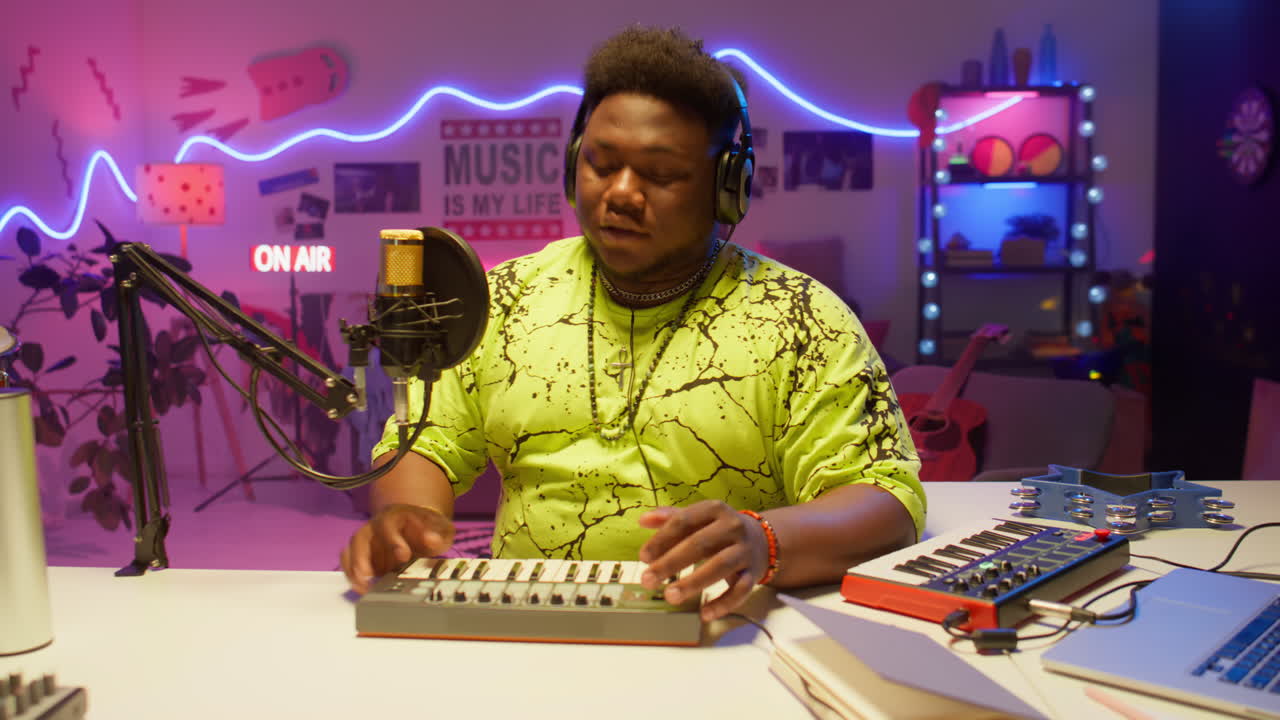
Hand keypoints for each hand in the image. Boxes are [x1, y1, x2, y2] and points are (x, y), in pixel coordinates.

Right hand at [340, 503, 454, 593]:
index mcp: (395, 515)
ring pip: (352, 549)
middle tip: (367, 576)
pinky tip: (359, 587)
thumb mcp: (440, 528)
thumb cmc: (429, 528)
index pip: (388, 524)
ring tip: (362, 587)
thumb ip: (437, 533)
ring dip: (354, 568)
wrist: (420, 527)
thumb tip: (432, 539)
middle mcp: (376, 525)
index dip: (393, 540)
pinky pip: (349, 559)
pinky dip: (351, 573)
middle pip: (362, 536)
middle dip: (362, 557)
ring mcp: (367, 539)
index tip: (403, 556)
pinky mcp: (362, 552)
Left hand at [637, 501, 769, 621]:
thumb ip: (672, 518)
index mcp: (714, 510)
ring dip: (693, 582)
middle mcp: (732, 527)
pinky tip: (704, 614)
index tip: (643, 557)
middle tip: (647, 580)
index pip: (684, 521)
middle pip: (699, 544)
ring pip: (720, 566)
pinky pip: (741, 590)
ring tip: (670, 596)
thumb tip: (643, 519)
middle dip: (671, 563)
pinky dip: (723, 603)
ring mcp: (745, 550)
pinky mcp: (753, 573)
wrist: (763, 540)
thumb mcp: (700, 518)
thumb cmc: (720, 530)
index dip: (662, 539)